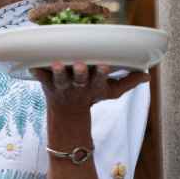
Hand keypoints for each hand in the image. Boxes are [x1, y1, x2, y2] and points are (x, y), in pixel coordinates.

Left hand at [32, 62, 148, 117]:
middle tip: (80, 64)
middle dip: (80, 73)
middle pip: (80, 80)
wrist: (68, 114)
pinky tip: (31, 65)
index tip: (105, 66)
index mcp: (94, 86)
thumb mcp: (111, 92)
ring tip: (56, 64)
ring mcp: (62, 86)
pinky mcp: (47, 84)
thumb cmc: (92, 95)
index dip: (102, 74)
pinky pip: (40, 78)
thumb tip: (148, 75)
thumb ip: (129, 82)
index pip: (100, 79)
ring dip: (58, 72)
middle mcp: (78, 87)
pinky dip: (36, 72)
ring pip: (59, 79)